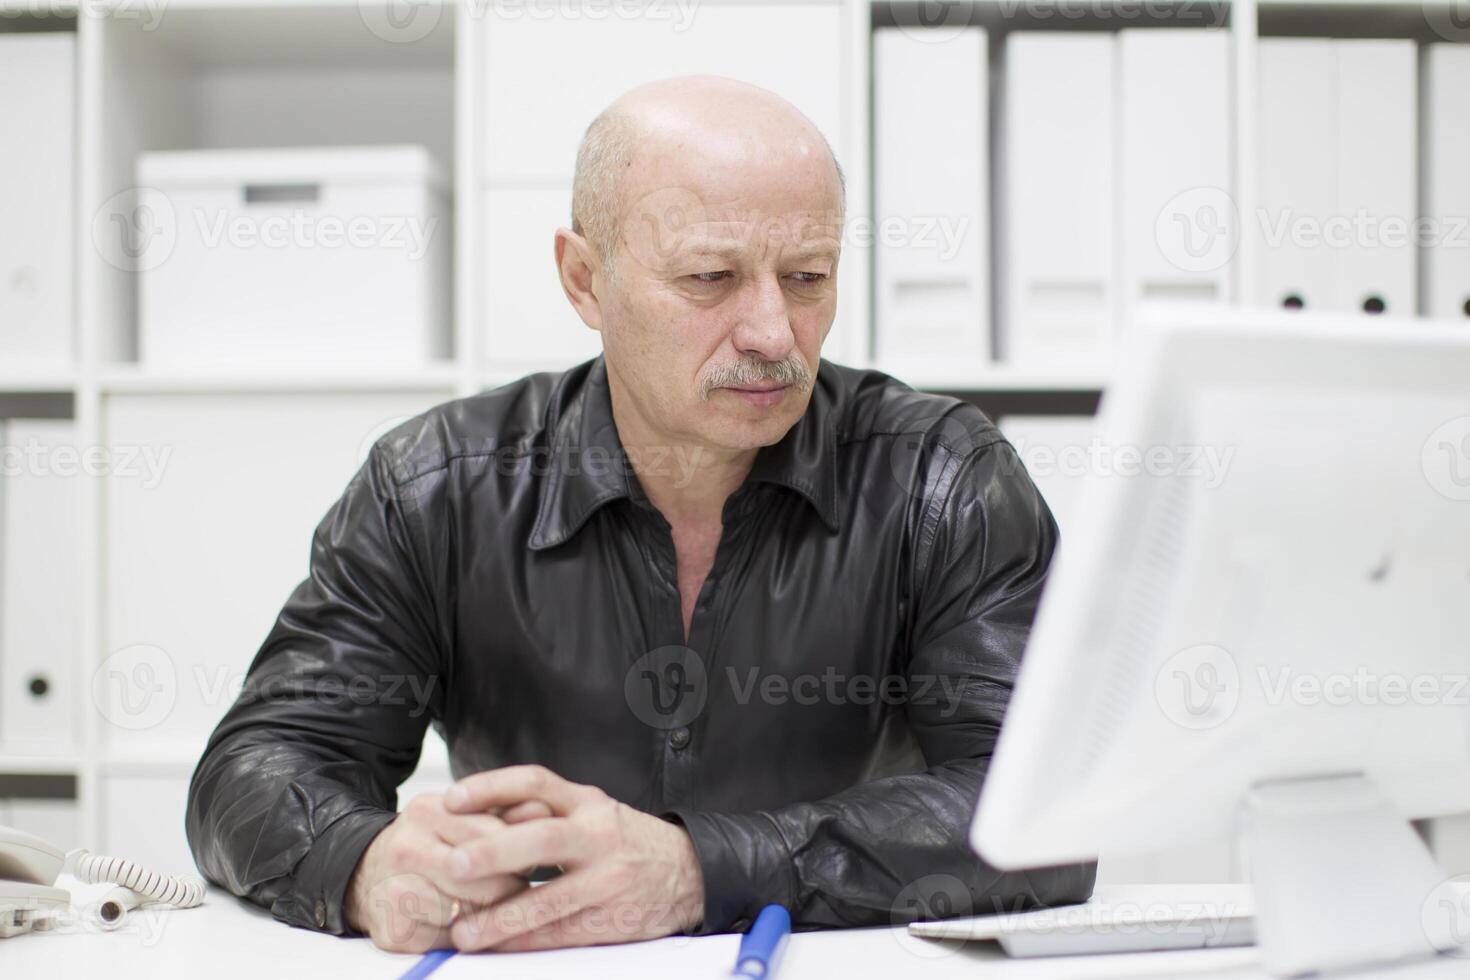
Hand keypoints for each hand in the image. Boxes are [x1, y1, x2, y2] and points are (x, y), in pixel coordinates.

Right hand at [343, 792, 551, 952]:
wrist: (365, 872)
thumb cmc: (428, 844)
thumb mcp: (461, 817)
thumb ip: (505, 812)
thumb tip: (543, 809)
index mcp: (428, 811)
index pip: (495, 837)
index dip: (518, 854)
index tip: (525, 861)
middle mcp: (407, 848)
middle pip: (487, 881)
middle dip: (508, 889)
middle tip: (511, 889)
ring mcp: (395, 890)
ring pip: (471, 915)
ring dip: (487, 917)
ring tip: (485, 907)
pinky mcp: (393, 930)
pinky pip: (448, 942)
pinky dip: (462, 938)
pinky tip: (459, 924)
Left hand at [441, 765, 705, 951]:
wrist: (687, 873)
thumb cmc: (622, 840)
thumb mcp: (590, 811)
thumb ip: (543, 813)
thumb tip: (481, 818)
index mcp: (587, 802)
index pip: (535, 783)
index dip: (491, 787)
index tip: (450, 800)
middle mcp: (598, 835)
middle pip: (542, 839)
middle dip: (496, 853)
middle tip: (455, 864)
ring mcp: (606, 879)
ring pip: (549, 900)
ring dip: (501, 918)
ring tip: (463, 931)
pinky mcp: (611, 918)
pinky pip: (561, 932)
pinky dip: (525, 941)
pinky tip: (498, 945)